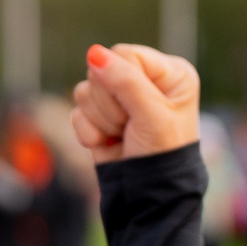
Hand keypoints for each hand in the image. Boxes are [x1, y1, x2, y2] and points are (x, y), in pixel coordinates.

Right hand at [70, 43, 198, 162]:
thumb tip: (94, 52)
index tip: (138, 108)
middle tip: (131, 125)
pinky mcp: (98, 116)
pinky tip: (107, 143)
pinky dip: (88, 131)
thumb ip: (125, 81)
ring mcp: (119, 98)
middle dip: (110, 104)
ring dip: (100, 120)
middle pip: (101, 71)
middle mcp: (144, 80)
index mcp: (169, 72)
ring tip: (122, 135)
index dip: (121, 80)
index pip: (125, 55)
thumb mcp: (151, 114)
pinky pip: (76, 111)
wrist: (146, 193)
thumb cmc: (161, 152)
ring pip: (85, 91)